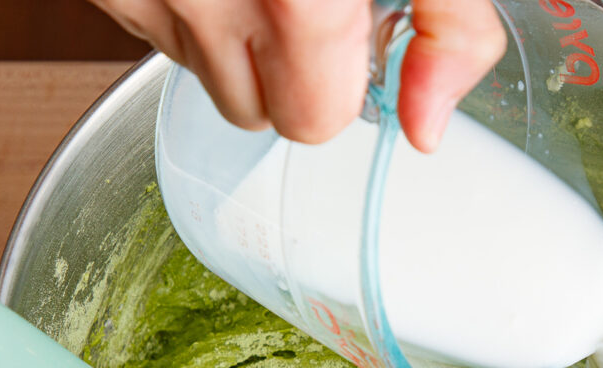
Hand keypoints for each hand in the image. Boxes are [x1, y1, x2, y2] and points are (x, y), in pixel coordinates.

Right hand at [89, 0, 505, 151]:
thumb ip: (446, 22)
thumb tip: (427, 122)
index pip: (317, 118)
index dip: (345, 79)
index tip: (356, 31)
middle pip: (261, 113)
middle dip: (296, 74)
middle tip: (314, 4)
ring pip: (207, 76)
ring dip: (240, 39)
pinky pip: (156, 28)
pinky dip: (190, 2)